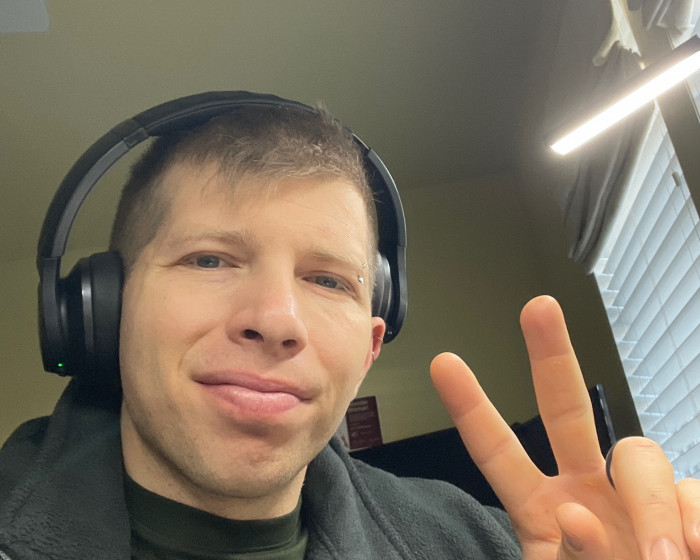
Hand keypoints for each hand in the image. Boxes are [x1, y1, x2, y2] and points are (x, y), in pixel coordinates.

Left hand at [430, 295, 699, 559]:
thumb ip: (571, 558)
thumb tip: (578, 515)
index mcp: (541, 513)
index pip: (499, 453)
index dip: (472, 408)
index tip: (444, 362)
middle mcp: (586, 492)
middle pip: (566, 410)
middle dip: (551, 357)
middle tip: (537, 306)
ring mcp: (636, 499)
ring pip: (640, 454)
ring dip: (650, 506)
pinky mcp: (687, 509)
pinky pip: (692, 492)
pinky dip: (692, 523)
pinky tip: (688, 552)